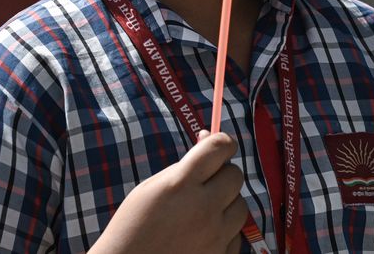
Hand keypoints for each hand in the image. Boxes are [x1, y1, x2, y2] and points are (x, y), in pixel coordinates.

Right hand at [89, 130, 249, 253]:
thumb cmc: (132, 226)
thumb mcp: (150, 188)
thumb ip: (182, 167)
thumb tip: (207, 139)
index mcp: (181, 184)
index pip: (219, 148)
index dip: (222, 142)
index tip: (220, 145)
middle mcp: (203, 208)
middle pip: (235, 175)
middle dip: (223, 173)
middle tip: (206, 181)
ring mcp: (215, 235)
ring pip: (241, 205)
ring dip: (226, 203)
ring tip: (202, 211)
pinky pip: (236, 234)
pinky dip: (225, 231)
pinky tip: (203, 233)